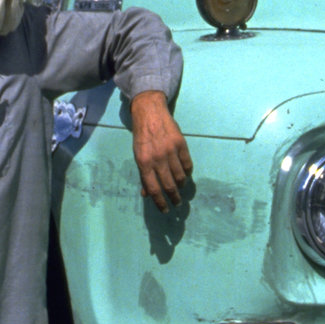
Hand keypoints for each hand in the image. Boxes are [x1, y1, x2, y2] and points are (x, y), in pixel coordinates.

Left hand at [128, 91, 192, 211]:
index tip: (165, 210)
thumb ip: (143, 175)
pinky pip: (187, 164)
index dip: (160, 202)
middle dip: (174, 198)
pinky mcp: (181, 144)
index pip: (153, 189)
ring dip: (181, 186)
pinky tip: (185, 174)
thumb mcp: (137, 155)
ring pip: (180, 176)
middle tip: (177, 203)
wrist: (150, 113)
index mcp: (144, 163)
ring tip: (180, 188)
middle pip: (169, 185)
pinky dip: (187, 172)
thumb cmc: (142, 136)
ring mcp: (170, 151)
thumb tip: (146, 194)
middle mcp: (158, 158)